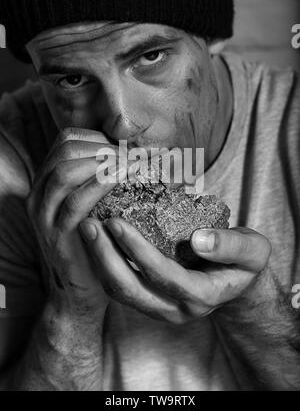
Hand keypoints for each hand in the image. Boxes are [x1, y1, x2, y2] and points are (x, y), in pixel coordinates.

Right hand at [26, 127, 125, 319]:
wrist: (79, 290)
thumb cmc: (94, 243)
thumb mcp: (92, 206)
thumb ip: (101, 181)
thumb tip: (136, 154)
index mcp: (47, 181)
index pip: (67, 140)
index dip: (99, 137)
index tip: (127, 147)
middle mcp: (39, 194)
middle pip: (65, 149)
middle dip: (103, 146)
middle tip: (134, 154)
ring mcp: (44, 215)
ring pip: (66, 172)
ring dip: (103, 162)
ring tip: (132, 164)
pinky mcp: (56, 235)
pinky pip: (76, 202)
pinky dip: (101, 185)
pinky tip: (123, 179)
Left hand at [79, 218, 270, 323]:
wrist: (236, 281)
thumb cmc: (243, 261)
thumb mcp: (252, 250)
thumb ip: (231, 246)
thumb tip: (200, 240)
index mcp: (202, 296)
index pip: (164, 275)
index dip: (138, 250)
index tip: (116, 222)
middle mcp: (177, 309)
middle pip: (132, 289)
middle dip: (106, 257)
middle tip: (89, 224)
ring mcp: (160, 309)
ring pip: (120, 292)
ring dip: (99, 261)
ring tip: (86, 229)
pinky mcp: (149, 302)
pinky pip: (119, 288)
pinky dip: (104, 264)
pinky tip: (96, 240)